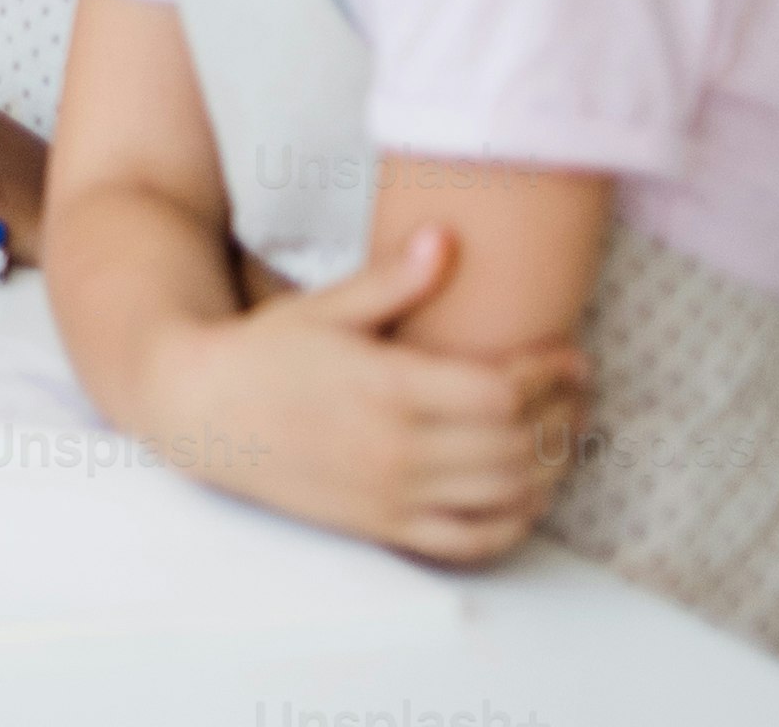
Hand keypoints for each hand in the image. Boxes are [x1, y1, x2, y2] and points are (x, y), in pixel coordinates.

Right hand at [143, 228, 589, 562]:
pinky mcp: (385, 525)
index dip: (549, 376)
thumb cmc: (263, 350)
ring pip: (506, 495)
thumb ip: (392, 281)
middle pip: (516, 444)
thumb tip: (446, 238)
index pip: (500, 393)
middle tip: (578, 390)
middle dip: (564, 416)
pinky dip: (516, 522)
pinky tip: (529, 493)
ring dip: (552, 466)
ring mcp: (393, 494)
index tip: (570, 356)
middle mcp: (396, 449)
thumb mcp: (323, 307)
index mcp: (385, 387)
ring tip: (564, 433)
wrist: (200, 409)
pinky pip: (473, 540)